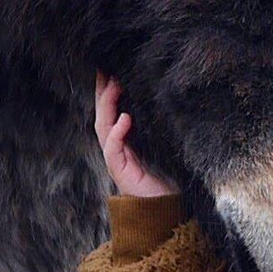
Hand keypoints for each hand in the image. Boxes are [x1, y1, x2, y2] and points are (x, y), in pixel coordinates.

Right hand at [94, 72, 177, 197]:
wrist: (169, 205)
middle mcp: (117, 144)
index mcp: (126, 136)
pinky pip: (112, 148)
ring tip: (115, 86)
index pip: (113, 108)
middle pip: (103, 113)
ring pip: (103, 126)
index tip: (112, 66)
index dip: (110, 88)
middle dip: (103, 90)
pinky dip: (116, 133)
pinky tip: (124, 119)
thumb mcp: (166, 141)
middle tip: (106, 68)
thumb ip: (161, 123)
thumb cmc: (170, 172)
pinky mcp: (119, 170)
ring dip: (108, 105)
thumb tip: (166, 94)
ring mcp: (116, 157)